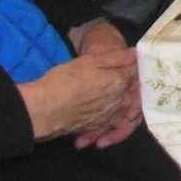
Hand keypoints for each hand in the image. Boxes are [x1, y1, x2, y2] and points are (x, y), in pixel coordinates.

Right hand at [20, 47, 138, 144]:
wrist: (45, 110)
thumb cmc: (63, 81)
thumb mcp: (89, 61)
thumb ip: (115, 58)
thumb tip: (135, 53)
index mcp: (119, 82)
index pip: (135, 72)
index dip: (134, 65)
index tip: (131, 62)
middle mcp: (119, 101)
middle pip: (134, 93)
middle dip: (132, 87)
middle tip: (124, 80)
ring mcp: (109, 116)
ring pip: (124, 112)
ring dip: (123, 106)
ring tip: (111, 97)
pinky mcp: (98, 127)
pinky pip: (110, 126)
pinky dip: (109, 122)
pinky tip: (101, 114)